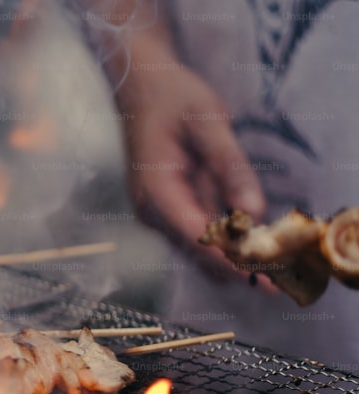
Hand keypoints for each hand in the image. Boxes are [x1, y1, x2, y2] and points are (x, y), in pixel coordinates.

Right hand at [116, 49, 266, 282]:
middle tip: (278, 281)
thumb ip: (230, 167)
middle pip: (195, 251)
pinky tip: (253, 246)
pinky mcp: (167, 209)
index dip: (228, 258)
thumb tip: (253, 212)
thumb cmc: (173, 98)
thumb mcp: (209, 121)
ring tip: (273, 271)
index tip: (262, 273)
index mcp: (155, 190)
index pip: (194, 235)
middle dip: (235, 267)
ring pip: (196, 249)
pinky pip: (196, 234)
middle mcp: (151, 210)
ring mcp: (156, 212)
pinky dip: (224, 243)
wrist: (141, 87)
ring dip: (232, 259)